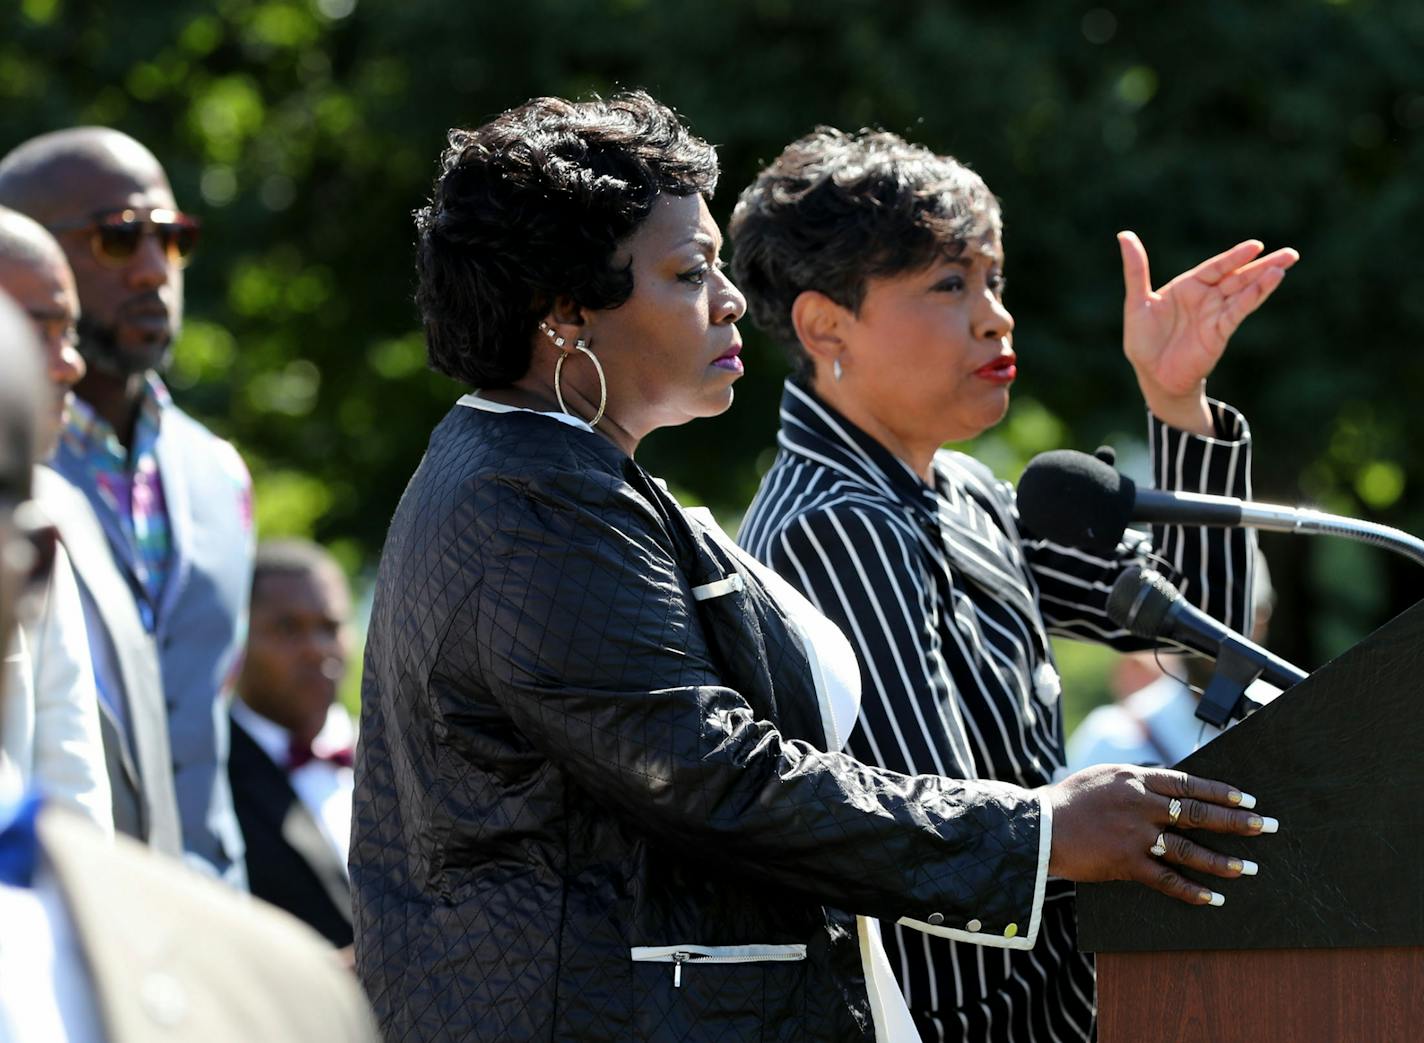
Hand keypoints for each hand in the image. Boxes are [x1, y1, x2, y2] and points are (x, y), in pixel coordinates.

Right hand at [1044, 763, 1274, 905]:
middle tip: (1265, 827)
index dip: (1221, 791)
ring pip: (1189, 849)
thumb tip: (1173, 788)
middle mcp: (1142, 806)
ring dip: (1221, 860)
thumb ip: (1139, 782)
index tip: (1247, 799)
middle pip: (1199, 814)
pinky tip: (1212, 897)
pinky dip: (1190, 889)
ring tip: (1247, 868)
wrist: (1041, 827)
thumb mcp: (1106, 777)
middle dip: (1237, 821)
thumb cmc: (1071, 799)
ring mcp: (1136, 836)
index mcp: (1137, 780)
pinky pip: (1165, 879)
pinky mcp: (1126, 863)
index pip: (1189, 784)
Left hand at [1120, 232, 1298, 434]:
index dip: (1235, 257)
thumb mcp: (1137, 302)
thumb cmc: (1143, 340)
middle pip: (1238, 276)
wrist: (1152, 376)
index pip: (1216, 267)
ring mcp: (1215, 314)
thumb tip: (1124, 235)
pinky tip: (1270, 285)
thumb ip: (1136, 270)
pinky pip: (1239, 311)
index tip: (1256, 245)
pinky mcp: (1220, 332)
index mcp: (1188, 286)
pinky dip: (1254, 298)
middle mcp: (1206, 297)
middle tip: (1290, 254)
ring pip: (1244, 292)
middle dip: (1263, 265)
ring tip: (1284, 266)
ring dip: (1264, 280)